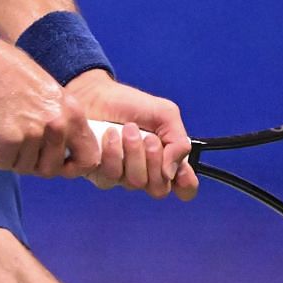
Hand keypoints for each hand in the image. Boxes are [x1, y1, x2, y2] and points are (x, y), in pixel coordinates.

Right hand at [0, 36, 100, 179]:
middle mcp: (57, 125)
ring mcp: (33, 134)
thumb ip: (62, 121)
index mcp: (73, 113)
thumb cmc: (12, 73)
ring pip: (25, 168)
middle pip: (51, 169)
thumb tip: (62, 151)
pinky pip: (3, 163)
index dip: (72, 167)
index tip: (58, 163)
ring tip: (3, 139)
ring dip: (12, 158)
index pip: (88, 159)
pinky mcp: (8, 140)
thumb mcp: (51, 93)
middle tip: (20, 149)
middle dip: (34, 164)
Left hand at [66, 70, 200, 200]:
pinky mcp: (99, 174)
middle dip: (155, 160)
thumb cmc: (130, 104)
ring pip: (135, 182)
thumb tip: (171, 173)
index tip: (182, 173)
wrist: (96, 93)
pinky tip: (110, 134)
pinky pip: (110, 177)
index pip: (184, 188)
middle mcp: (146, 173)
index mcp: (166, 160)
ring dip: (134, 153)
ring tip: (127, 129)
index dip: (186, 185)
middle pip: (159, 188)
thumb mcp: (164, 114)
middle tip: (148, 137)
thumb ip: (178, 142)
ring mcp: (122, 176)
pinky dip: (113, 153)